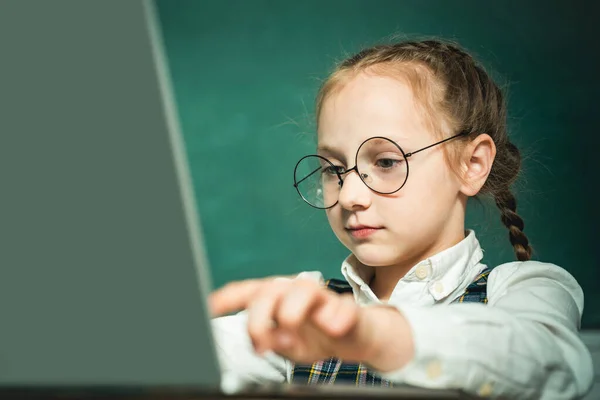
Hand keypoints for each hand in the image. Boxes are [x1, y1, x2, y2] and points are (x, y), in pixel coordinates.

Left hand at [209, 276, 413, 369]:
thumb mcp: (287, 344)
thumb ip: (273, 340)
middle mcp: (295, 292)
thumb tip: (265, 338)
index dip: (227, 298)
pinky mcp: (348, 308)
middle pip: (270, 291)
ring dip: (291, 312)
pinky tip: (331, 327)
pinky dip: (335, 316)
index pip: (248, 292)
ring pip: (304, 289)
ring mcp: (323, 298)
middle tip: (260, 345)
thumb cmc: (316, 336)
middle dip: (258, 319)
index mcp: (277, 298)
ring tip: (290, 336)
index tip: (209, 309)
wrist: (356, 338)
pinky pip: (342, 307)